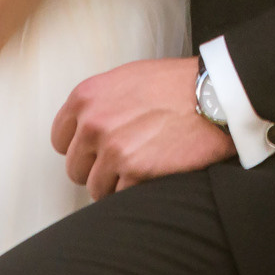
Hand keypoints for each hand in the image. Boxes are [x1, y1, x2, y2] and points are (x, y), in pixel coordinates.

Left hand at [51, 56, 232, 197]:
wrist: (214, 96)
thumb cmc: (176, 83)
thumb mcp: (127, 78)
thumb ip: (100, 102)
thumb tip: (85, 127)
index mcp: (86, 97)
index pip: (60, 139)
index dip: (79, 148)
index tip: (94, 151)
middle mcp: (93, 123)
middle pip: (75, 168)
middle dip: (96, 169)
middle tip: (123, 161)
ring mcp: (113, 149)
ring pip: (96, 187)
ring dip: (116, 184)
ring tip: (141, 168)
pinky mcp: (135, 172)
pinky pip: (120, 197)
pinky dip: (135, 191)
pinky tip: (153, 174)